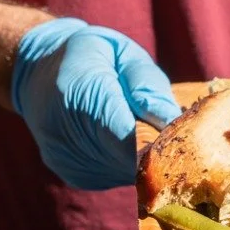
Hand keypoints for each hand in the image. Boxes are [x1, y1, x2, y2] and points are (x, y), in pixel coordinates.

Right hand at [11, 19, 180, 189]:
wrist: (39, 73)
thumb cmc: (92, 56)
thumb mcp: (123, 53)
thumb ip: (146, 85)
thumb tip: (170, 120)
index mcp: (79, 91)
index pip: (127, 132)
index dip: (162, 143)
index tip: (189, 141)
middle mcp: (66, 133)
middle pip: (129, 158)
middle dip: (160, 151)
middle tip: (182, 135)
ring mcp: (68, 159)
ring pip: (126, 172)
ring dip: (146, 159)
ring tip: (152, 132)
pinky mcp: (75, 175)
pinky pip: (116, 176)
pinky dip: (130, 163)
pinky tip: (129, 142)